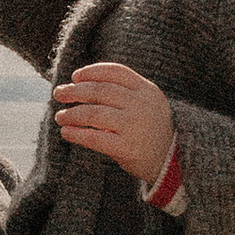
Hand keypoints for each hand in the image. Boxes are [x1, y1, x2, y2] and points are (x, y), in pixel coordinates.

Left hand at [53, 60, 175, 185]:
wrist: (175, 163)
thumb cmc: (154, 132)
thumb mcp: (148, 105)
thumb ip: (125, 95)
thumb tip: (82, 86)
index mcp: (147, 90)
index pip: (115, 72)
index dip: (92, 72)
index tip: (75, 76)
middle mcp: (141, 105)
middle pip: (100, 91)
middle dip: (75, 91)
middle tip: (59, 93)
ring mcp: (134, 126)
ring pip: (93, 113)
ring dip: (71, 114)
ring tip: (60, 116)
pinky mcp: (127, 148)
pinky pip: (94, 138)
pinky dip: (76, 133)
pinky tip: (66, 132)